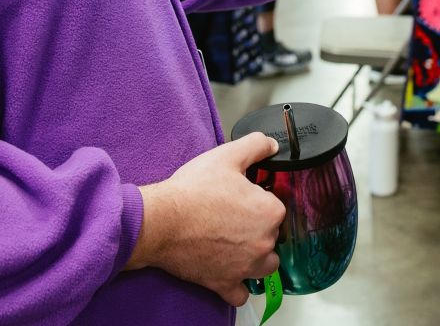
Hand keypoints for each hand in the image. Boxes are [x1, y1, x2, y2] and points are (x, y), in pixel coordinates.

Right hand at [127, 133, 284, 306]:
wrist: (162, 220)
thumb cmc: (192, 191)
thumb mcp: (227, 156)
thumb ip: (255, 146)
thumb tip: (271, 144)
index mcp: (270, 212)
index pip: (277, 207)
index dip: (259, 200)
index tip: (243, 198)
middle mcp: (264, 243)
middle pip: (272, 236)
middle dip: (258, 228)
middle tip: (233, 218)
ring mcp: (246, 267)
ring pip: (265, 266)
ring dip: (255, 257)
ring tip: (235, 243)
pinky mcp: (225, 284)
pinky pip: (241, 294)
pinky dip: (237, 286)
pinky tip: (229, 271)